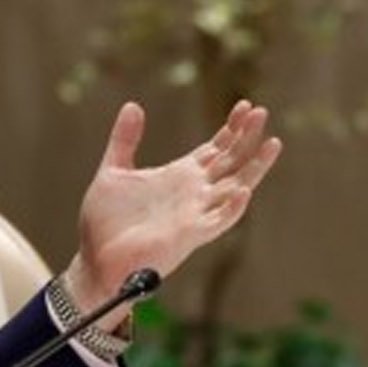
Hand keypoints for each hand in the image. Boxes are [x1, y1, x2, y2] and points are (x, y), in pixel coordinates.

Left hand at [65, 100, 281, 327]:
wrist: (95, 260)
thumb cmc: (106, 222)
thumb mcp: (113, 171)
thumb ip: (125, 139)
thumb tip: (133, 105)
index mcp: (180, 176)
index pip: (216, 149)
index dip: (232, 128)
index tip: (245, 106)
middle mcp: (194, 193)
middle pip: (231, 162)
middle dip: (247, 137)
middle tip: (262, 111)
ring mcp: (195, 213)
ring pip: (236, 187)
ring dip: (255, 167)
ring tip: (272, 144)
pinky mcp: (190, 234)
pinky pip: (219, 221)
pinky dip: (233, 207)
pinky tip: (245, 191)